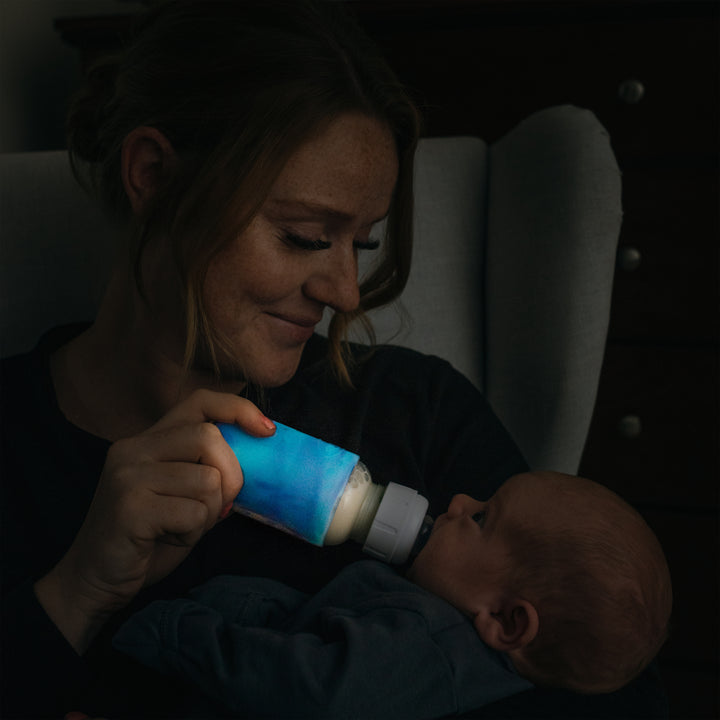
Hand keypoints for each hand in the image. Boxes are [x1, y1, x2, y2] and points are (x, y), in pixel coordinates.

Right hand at [35, 389, 274, 653]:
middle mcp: (133, 449)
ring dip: (209, 512)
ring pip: (208, 479)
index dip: (238, 409)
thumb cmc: (147, 538)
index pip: (200, 402)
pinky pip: (194, 512)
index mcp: (147, 440)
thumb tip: (256, 452)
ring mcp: (129, 475)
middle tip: (219, 506)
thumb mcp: (180, 494)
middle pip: (210, 437)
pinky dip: (194, 531)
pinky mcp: (131, 506)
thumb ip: (207, 470)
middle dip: (231, 475)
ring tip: (183, 526)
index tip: (268, 431)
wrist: (94, 582)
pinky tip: (169, 538)